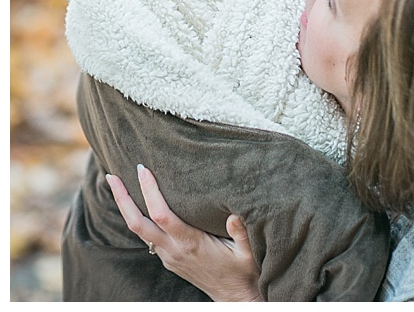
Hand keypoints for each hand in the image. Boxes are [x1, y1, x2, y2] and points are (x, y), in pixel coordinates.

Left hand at [106, 164, 264, 301]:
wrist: (233, 296)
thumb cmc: (243, 272)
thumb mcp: (247, 252)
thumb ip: (240, 232)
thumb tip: (234, 214)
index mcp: (190, 244)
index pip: (162, 214)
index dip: (150, 192)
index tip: (143, 170)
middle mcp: (173, 250)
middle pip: (137, 223)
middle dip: (122, 198)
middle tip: (112, 176)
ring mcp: (168, 256)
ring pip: (139, 231)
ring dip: (127, 208)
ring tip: (120, 186)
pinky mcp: (169, 260)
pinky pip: (148, 237)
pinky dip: (140, 219)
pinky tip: (141, 207)